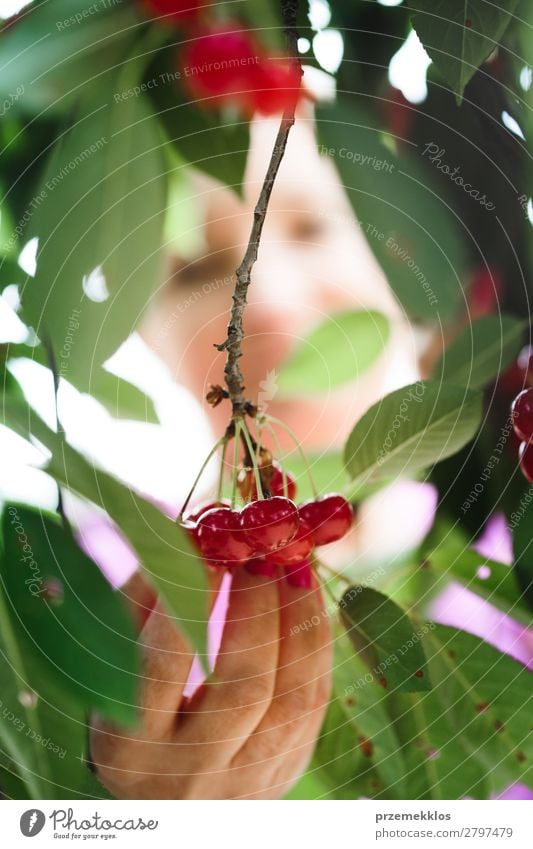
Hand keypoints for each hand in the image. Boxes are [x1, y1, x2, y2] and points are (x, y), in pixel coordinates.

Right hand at [91, 567, 331, 798]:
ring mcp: (245, 783)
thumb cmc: (128, 708)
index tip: (212, 551)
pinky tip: (306, 602)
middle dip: (258, 609)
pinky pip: (314, 705)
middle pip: (244, 688)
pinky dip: (316, 644)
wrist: (158, 796)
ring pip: (295, 699)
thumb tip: (192, 537)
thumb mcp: (116, 661)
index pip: (165, 666)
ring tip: (294, 569)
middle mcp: (189, 775)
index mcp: (128, 749)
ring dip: (301, 621)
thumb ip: (145, 599)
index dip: (192, 600)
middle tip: (260, 556)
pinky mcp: (285, 774)